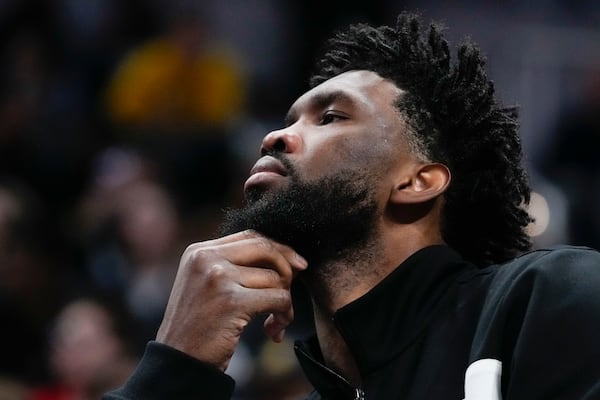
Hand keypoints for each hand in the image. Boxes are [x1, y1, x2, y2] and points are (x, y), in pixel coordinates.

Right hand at [155, 230, 307, 370]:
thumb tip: (288, 259)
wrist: (178, 364)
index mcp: (199, 251)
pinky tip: (274, 332)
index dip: (278, 249)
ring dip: (284, 302)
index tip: (296, 266)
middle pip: (265, 248)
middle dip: (287, 269)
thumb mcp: (207, 286)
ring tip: (276, 322)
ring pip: (275, 277)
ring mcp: (218, 278)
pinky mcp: (231, 302)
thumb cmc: (198, 328)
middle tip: (290, 291)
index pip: (250, 236)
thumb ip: (235, 267)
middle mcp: (206, 258)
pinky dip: (284, 315)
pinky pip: (278, 298)